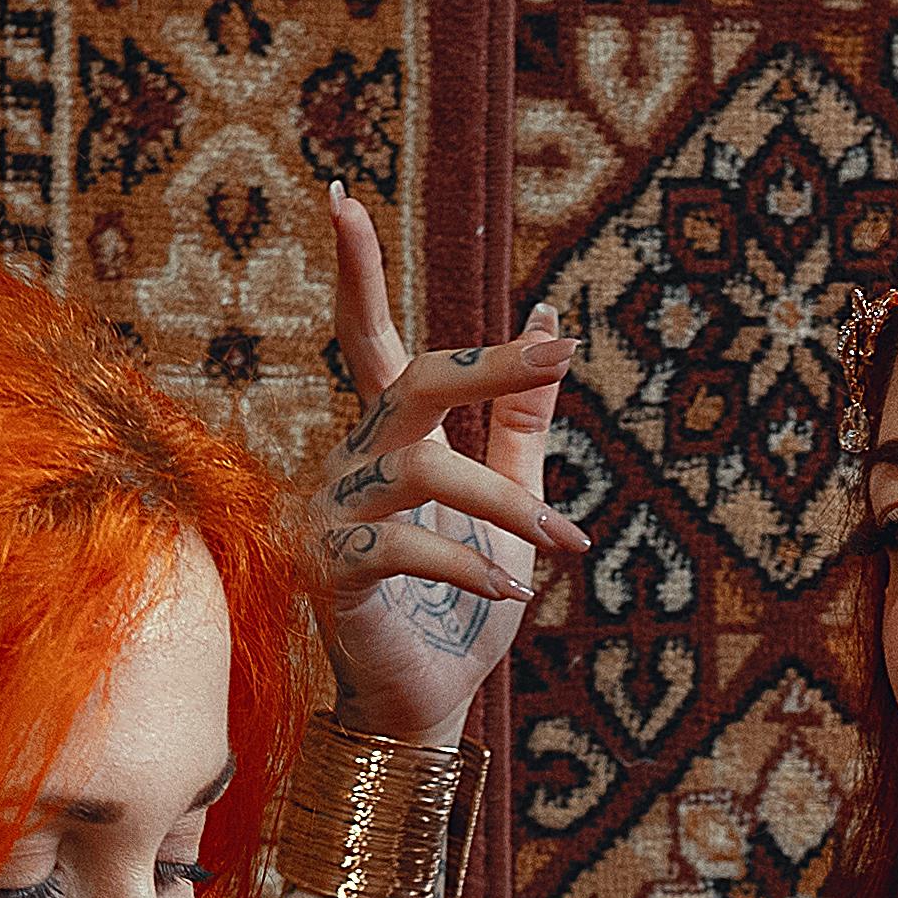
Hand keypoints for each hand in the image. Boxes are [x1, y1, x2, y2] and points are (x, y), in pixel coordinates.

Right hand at [312, 185, 582, 752]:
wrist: (426, 701)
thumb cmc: (463, 603)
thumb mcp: (509, 499)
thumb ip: (523, 419)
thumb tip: (554, 318)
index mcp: (390, 437)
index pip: (369, 338)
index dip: (356, 270)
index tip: (343, 196)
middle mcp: (353, 460)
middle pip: (412, 380)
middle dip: (488, 365)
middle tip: (558, 350)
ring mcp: (333, 514)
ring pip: (425, 470)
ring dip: (508, 507)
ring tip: (566, 544)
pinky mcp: (331, 572)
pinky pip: (403, 547)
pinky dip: (468, 562)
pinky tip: (512, 588)